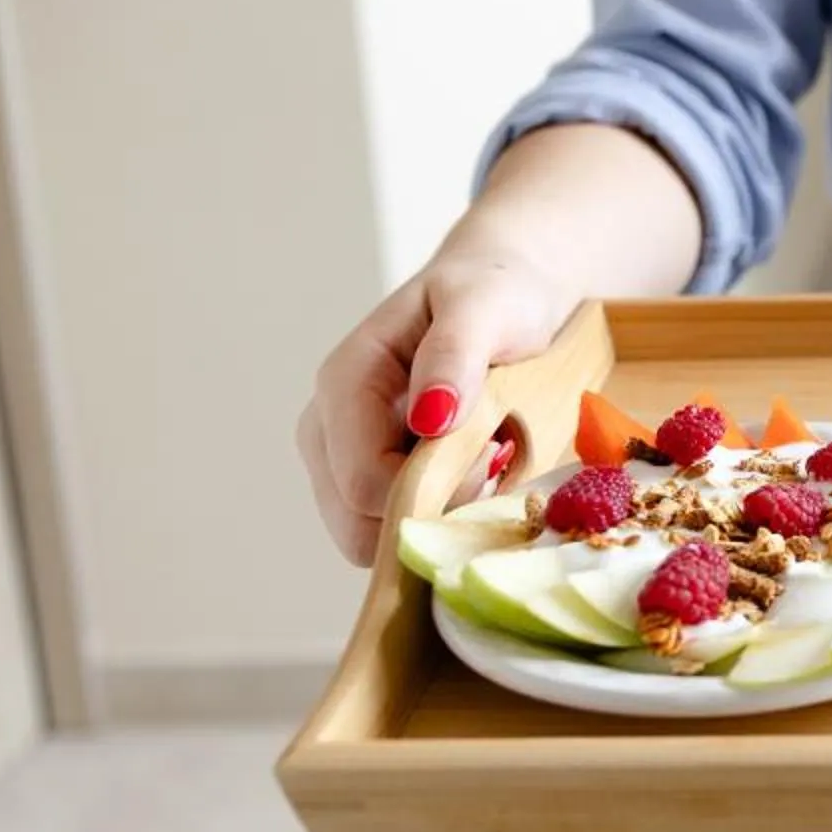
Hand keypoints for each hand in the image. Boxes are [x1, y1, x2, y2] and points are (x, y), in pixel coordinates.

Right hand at [296, 245, 583, 564]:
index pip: (363, 484)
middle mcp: (327, 430)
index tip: (495, 456)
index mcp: (344, 385)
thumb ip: (454, 354)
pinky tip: (476, 471)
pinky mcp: (368, 482)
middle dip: (432, 514)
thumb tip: (431, 417)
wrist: (503, 293)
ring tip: (486, 459)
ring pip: (374, 538)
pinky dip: (440, 518)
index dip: (432, 492)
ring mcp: (342, 461)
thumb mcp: (485, 307)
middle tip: (495, 461)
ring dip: (438, 519)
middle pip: (359, 526)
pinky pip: (396, 529)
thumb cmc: (494, 294)